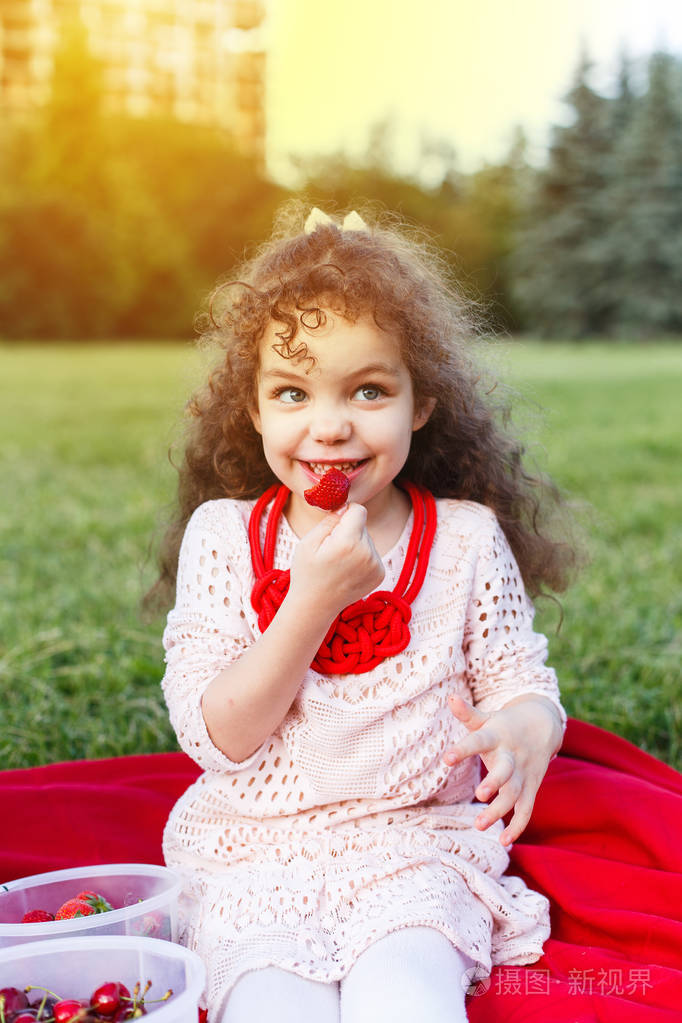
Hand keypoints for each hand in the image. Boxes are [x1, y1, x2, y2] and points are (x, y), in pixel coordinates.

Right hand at [288, 502, 384, 617]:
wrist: (315, 606)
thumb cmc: (307, 572)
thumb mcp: (308, 542)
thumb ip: (330, 520)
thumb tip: (346, 506)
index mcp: (348, 542)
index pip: (358, 509)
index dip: (345, 513)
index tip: (335, 524)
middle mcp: (367, 553)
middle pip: (362, 524)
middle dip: (349, 530)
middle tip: (331, 550)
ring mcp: (376, 565)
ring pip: (368, 538)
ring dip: (356, 544)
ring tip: (339, 562)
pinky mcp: (380, 574)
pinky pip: (372, 552)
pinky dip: (362, 557)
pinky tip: (348, 570)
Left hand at [443, 693, 563, 845]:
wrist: (544, 724)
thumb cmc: (505, 723)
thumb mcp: (487, 717)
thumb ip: (468, 712)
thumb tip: (449, 697)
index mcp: (498, 735)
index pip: (479, 740)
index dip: (463, 749)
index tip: (446, 758)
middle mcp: (512, 756)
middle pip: (505, 770)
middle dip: (494, 783)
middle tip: (480, 794)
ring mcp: (524, 773)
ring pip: (514, 794)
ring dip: (500, 810)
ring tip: (480, 825)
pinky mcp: (531, 787)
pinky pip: (527, 809)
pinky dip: (517, 826)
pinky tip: (504, 842)